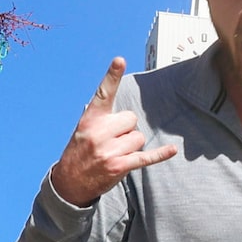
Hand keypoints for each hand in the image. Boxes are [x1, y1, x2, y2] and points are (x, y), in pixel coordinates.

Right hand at [48, 58, 178, 205]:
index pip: (104, 93)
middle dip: (126, 128)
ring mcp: (109, 150)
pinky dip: (160, 154)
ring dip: (131, 145)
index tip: (119, 60)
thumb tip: (126, 115)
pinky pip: (146, 157)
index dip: (112, 76)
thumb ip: (102, 117)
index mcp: (90, 119)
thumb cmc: (81, 150)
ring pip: (138, 138)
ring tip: (114, 153)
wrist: (70, 181)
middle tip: (111, 140)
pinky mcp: (120, 166)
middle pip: (131, 118)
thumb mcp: (84, 129)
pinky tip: (171, 150)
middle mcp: (98, 132)